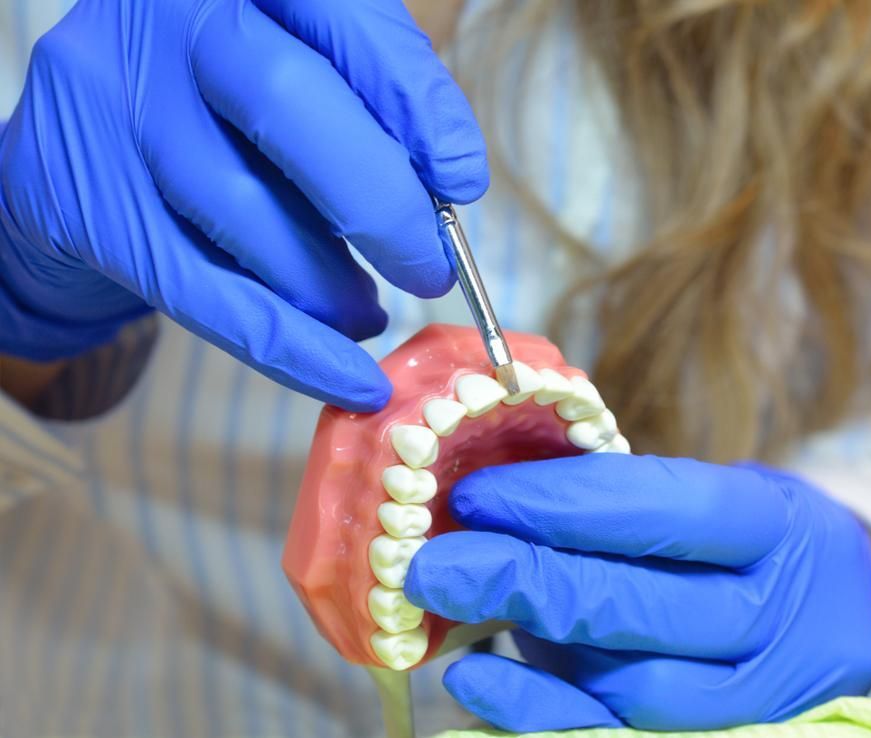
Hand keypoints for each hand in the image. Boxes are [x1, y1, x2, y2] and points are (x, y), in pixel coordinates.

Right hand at [0, 0, 486, 410]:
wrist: (76, 158)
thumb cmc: (219, 117)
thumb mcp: (295, 78)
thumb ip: (364, 108)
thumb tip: (446, 188)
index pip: (342, 19)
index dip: (412, 101)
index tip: (462, 179)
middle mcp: (163, 19)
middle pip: (287, 105)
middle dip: (380, 204)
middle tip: (429, 271)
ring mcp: (106, 104)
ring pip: (244, 209)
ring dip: (330, 286)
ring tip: (367, 314)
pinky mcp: (80, 202)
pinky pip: (203, 293)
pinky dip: (290, 349)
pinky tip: (346, 375)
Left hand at [405, 455, 870, 731]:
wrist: (830, 610)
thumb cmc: (745, 541)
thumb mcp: (712, 496)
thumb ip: (625, 502)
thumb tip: (496, 499)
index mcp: (776, 528)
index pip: (670, 510)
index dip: (566, 502)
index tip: (480, 495)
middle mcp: (774, 618)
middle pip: (641, 606)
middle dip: (525, 578)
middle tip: (434, 561)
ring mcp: (753, 697)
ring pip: (630, 683)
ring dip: (530, 639)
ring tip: (451, 601)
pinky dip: (538, 713)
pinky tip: (474, 680)